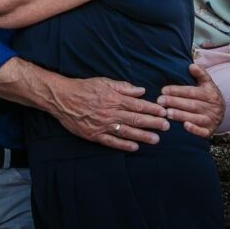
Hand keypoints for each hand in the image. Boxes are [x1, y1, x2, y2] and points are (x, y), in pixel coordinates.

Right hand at [50, 77, 168, 151]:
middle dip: (153, 123)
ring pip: (127, 131)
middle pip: (136, 119)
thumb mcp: (104, 82)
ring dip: (143, 136)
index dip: (152, 109)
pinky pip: (112, 141)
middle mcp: (111, 113)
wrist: (62, 98)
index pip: (138, 105)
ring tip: (156, 139)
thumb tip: (141, 91)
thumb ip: (124, 87)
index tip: (164, 112)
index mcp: (114, 98)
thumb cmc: (84, 88)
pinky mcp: (95, 135)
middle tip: (166, 126)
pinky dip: (124, 145)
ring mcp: (103, 125)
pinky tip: (135, 147)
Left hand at [157, 63, 224, 137]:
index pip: (192, 92)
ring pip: (195, 118)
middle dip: (175, 102)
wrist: (221, 113)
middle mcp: (213, 107)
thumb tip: (191, 65)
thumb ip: (200, 74)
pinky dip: (194, 129)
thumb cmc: (209, 96)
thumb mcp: (207, 83)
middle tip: (160, 101)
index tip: (163, 90)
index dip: (177, 91)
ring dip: (181, 115)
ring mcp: (212, 120)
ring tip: (167, 113)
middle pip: (192, 104)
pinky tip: (185, 126)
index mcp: (210, 94)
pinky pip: (202, 132)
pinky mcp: (210, 131)